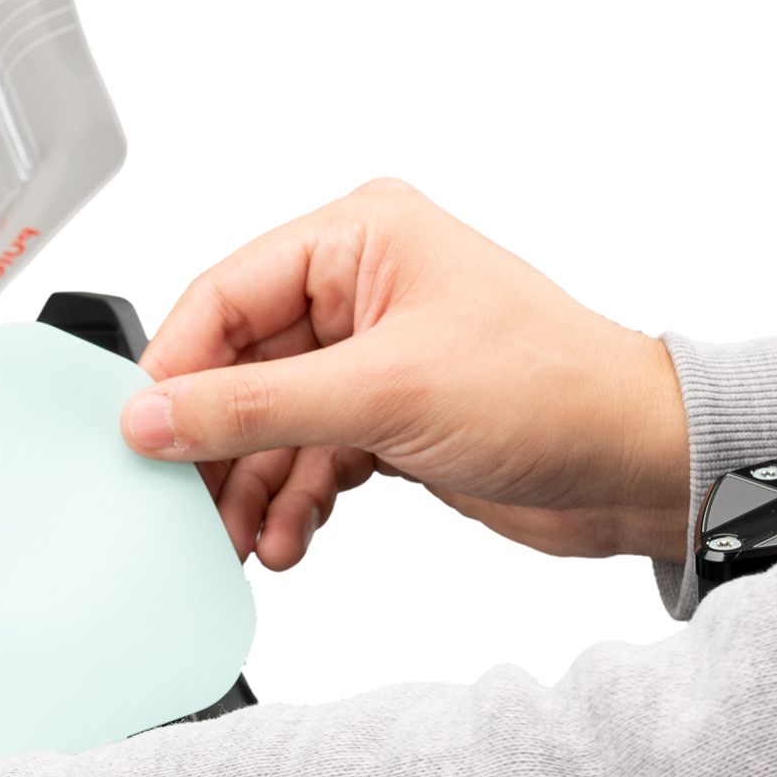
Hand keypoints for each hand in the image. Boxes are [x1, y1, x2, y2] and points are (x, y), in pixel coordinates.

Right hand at [121, 180, 689, 569]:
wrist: (640, 465)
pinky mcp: (391, 416)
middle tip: (181, 505)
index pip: (225, 295)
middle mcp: (361, 287)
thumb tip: (153, 416)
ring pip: (272, 422)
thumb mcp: (383, 395)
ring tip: (241, 541)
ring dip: (254, 485)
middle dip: (215, 444)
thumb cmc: (552, 391)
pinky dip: (295, 500)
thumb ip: (255, 407)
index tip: (136, 435)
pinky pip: (310, 455)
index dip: (175, 369)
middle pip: (240, 366)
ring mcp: (375, 355)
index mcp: (359, 236)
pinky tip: (288, 540)